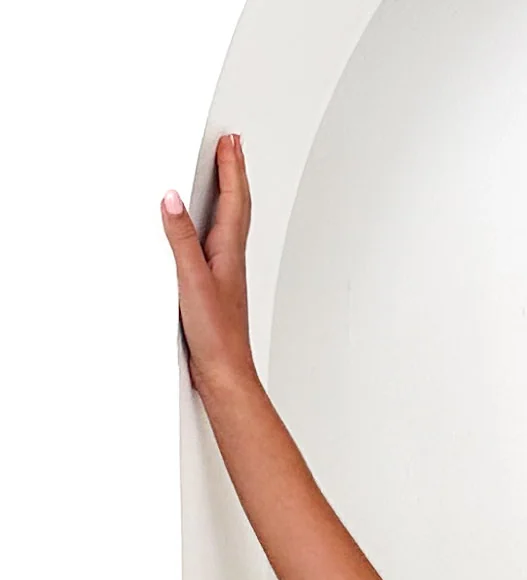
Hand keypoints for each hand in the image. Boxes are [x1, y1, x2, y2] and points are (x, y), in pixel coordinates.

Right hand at [161, 133, 254, 395]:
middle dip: (233, 173)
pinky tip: (205, 230)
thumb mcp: (192, 281)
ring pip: (229, 224)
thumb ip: (181, 239)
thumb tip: (172, 199)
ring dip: (227, 195)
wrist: (226, 375)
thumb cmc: (217, 337)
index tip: (231, 141)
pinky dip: (213, 225)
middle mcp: (230, 260)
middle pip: (237, 206)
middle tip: (232, 146)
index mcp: (228, 253)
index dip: (232, 168)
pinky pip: (216, 244)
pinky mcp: (214, 288)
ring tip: (224, 175)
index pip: (234, 200)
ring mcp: (224, 274)